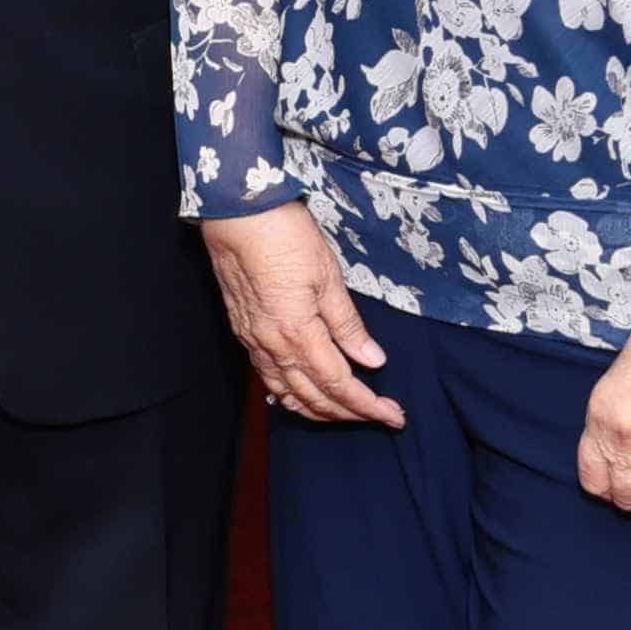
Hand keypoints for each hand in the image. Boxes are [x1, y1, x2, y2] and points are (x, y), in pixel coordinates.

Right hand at [201, 204, 402, 427]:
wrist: (236, 213)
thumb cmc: (284, 235)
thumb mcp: (327, 276)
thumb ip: (347, 324)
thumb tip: (372, 359)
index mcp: (298, 333)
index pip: (339, 385)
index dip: (368, 406)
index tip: (393, 415)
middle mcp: (272, 346)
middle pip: (314, 397)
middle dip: (350, 413)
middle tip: (381, 415)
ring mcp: (254, 340)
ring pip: (288, 393)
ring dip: (320, 410)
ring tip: (347, 414)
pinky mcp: (243, 331)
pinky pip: (268, 377)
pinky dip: (289, 395)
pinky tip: (300, 396)